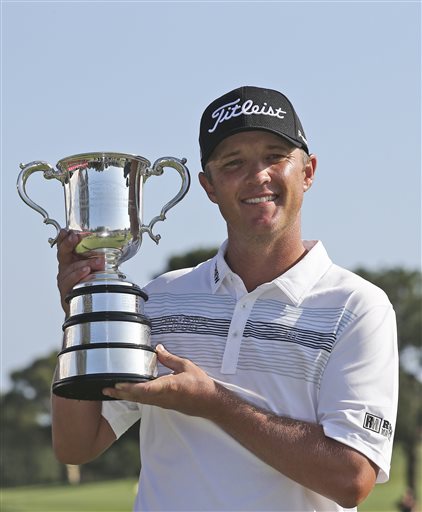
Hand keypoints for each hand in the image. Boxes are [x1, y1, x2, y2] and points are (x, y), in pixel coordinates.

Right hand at [56, 229, 103, 314]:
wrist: (86, 305)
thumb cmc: (90, 283)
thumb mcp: (96, 267)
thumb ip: (99, 258)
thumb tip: (111, 249)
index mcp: (70, 259)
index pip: (65, 245)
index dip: (65, 237)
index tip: (69, 231)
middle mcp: (65, 267)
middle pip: (63, 253)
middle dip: (68, 243)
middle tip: (74, 237)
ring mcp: (64, 279)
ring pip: (71, 268)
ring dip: (84, 262)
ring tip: (96, 261)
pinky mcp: (66, 290)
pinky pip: (71, 281)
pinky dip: (79, 276)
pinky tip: (87, 272)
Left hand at [102, 345, 219, 417]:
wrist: (209, 402)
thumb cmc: (200, 384)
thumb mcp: (185, 366)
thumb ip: (169, 358)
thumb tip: (157, 349)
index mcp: (169, 386)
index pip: (146, 388)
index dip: (130, 387)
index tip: (118, 383)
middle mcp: (163, 397)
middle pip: (137, 397)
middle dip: (121, 393)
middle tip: (105, 388)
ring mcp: (162, 403)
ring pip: (139, 401)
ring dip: (125, 396)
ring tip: (111, 391)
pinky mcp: (163, 405)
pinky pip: (145, 401)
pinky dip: (134, 397)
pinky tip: (127, 392)